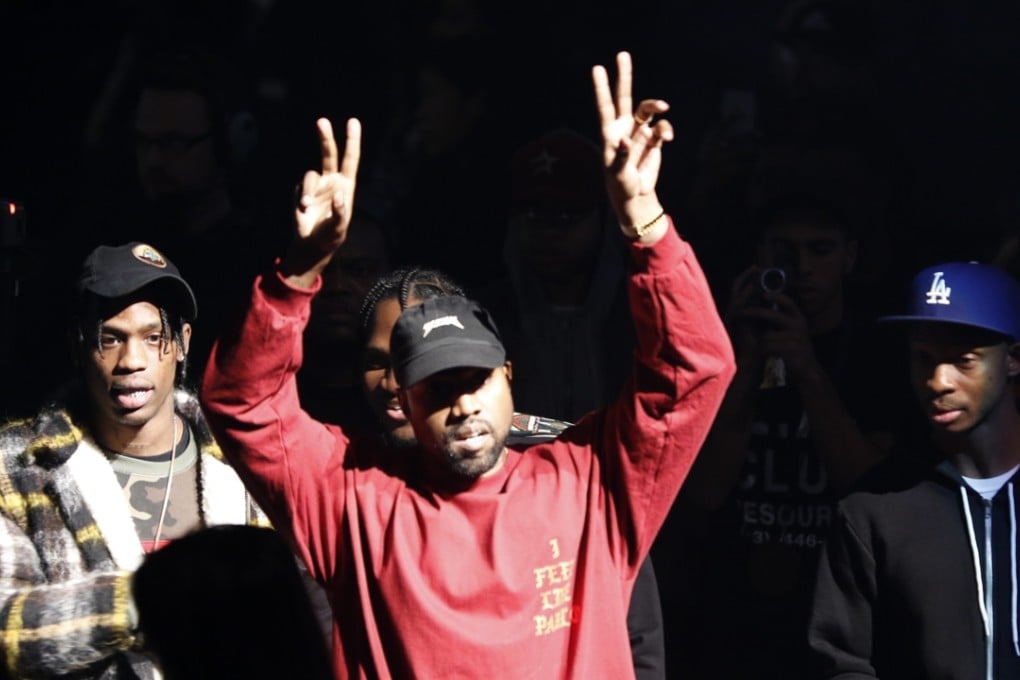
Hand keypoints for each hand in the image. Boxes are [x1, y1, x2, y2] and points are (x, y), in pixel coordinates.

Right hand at [284, 117, 361, 284]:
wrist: (312, 244)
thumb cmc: (331, 235)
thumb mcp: (339, 228)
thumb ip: (340, 212)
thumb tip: (338, 195)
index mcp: (345, 185)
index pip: (350, 159)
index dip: (352, 141)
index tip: (353, 122)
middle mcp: (330, 181)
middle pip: (328, 154)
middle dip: (325, 137)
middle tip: (321, 121)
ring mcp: (315, 185)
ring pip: (309, 177)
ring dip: (308, 191)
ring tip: (306, 207)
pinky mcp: (300, 191)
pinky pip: (299, 190)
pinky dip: (300, 200)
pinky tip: (303, 211)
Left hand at [591, 51, 672, 232]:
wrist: (636, 195)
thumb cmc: (621, 185)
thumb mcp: (619, 174)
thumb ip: (623, 157)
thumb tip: (628, 140)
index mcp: (610, 133)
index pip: (605, 106)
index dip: (601, 88)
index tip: (597, 68)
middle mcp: (625, 128)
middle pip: (624, 97)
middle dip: (624, 76)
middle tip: (622, 54)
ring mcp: (640, 132)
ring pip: (647, 109)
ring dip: (655, 105)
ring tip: (663, 107)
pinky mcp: (654, 141)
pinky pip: (662, 128)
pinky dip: (666, 129)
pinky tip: (668, 137)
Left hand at [734, 287, 818, 378]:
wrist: (807, 369)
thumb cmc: (794, 348)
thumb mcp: (793, 331)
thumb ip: (782, 321)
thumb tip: (762, 308)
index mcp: (799, 319)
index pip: (789, 303)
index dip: (776, 297)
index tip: (764, 294)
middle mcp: (799, 326)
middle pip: (773, 315)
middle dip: (756, 312)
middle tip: (743, 312)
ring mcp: (796, 337)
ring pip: (767, 336)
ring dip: (761, 343)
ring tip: (764, 349)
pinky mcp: (791, 350)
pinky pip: (768, 347)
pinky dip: (764, 352)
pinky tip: (767, 355)